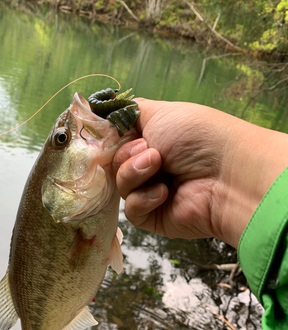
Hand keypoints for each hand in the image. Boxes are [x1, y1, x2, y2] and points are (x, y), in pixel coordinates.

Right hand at [113, 98, 287, 247]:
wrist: (225, 174)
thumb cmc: (198, 137)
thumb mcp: (160, 112)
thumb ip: (128, 113)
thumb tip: (104, 114)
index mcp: (153, 140)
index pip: (117, 141)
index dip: (110, 139)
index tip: (109, 134)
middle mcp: (150, 165)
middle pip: (113, 163)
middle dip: (127, 154)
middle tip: (150, 150)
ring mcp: (151, 192)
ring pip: (119, 185)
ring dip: (134, 172)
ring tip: (158, 165)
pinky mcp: (153, 217)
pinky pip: (131, 209)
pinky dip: (144, 198)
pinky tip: (165, 192)